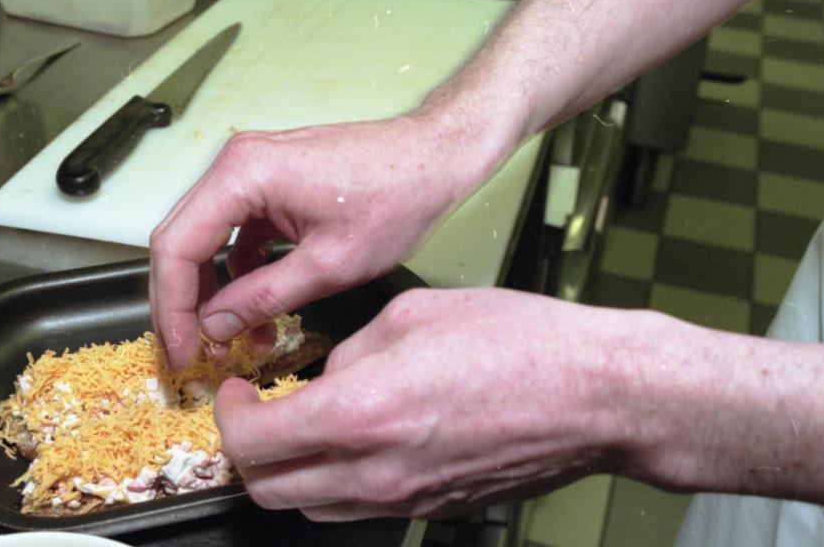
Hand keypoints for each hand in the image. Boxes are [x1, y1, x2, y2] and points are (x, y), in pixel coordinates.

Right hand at [149, 112, 506, 369]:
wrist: (436, 157)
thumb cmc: (398, 196)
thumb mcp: (330, 265)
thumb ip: (264, 297)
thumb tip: (215, 326)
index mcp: (244, 174)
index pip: (177, 247)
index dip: (172, 308)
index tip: (180, 350)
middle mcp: (238, 163)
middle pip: (182, 240)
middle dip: (184, 303)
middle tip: (191, 352)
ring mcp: (252, 170)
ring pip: (207, 239)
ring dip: (214, 291)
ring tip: (232, 340)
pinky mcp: (270, 184)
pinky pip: (236, 233)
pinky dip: (240, 273)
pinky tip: (259, 310)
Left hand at [213, 288, 639, 519]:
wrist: (596, 395)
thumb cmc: (520, 344)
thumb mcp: (414, 314)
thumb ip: (352, 350)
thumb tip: (328, 374)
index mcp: (362, 413)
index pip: (255, 440)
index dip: (228, 414)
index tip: (232, 390)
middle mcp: (375, 470)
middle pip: (270, 490)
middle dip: (246, 452)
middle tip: (252, 411)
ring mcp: (404, 499)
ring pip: (310, 507)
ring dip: (287, 471)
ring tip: (298, 426)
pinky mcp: (431, 508)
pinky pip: (356, 508)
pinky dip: (333, 481)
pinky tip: (352, 442)